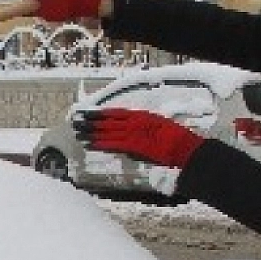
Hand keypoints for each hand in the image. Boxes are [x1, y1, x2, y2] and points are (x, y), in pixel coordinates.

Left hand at [74, 108, 205, 168]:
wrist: (183, 147)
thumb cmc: (175, 139)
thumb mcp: (158, 127)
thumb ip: (142, 131)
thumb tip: (128, 139)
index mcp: (141, 116)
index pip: (115, 112)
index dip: (100, 113)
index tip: (89, 113)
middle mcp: (135, 122)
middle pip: (108, 121)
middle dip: (91, 122)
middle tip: (77, 122)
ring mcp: (133, 133)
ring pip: (107, 132)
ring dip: (91, 133)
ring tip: (78, 133)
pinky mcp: (133, 146)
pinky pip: (113, 144)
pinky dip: (100, 144)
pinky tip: (90, 145)